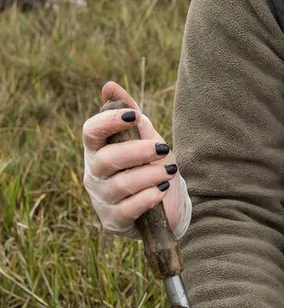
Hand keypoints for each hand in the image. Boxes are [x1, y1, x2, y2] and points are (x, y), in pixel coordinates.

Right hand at [82, 82, 190, 238]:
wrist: (168, 201)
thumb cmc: (151, 163)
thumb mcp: (146, 135)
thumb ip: (129, 112)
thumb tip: (108, 86)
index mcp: (99, 148)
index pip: (90, 131)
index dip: (108, 122)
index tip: (132, 116)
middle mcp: (94, 173)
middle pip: (106, 159)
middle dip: (138, 152)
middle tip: (163, 148)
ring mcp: (101, 199)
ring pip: (120, 185)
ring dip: (150, 175)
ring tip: (170, 170)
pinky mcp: (113, 221)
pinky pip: (127, 209)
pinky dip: (148, 197)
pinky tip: (161, 190)